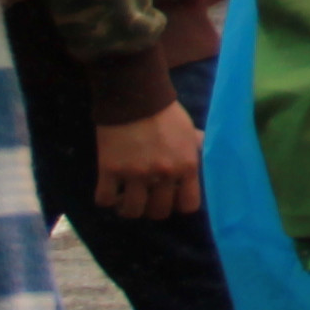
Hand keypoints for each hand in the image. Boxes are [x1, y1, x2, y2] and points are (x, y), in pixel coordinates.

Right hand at [91, 98, 205, 222]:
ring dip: (128, 208)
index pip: (188, 205)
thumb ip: (195, 149)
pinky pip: (104, 199)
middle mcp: (163, 174)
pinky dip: (106, 199)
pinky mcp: (110, 169)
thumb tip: (204, 157)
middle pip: (159, 212)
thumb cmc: (166, 112)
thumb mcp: (189, 131)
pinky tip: (109, 190)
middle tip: (146, 198)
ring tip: (125, 199)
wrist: (136, 96)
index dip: (178, 204)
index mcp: (187, 166)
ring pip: (132, 211)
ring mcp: (135, 174)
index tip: (170, 198)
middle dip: (152, 208)